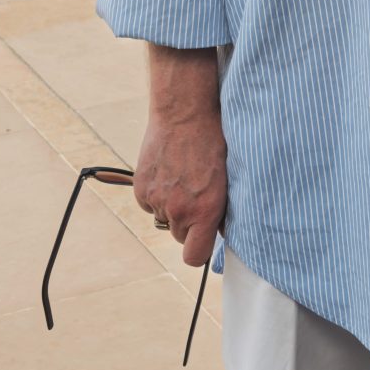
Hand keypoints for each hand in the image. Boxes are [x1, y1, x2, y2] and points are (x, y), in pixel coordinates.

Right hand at [133, 108, 226, 267]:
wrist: (184, 113)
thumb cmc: (214, 141)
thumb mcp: (228, 177)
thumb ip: (223, 208)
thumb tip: (222, 230)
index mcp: (205, 210)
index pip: (194, 257)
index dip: (198, 250)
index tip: (203, 240)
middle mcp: (179, 210)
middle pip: (180, 236)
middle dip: (188, 223)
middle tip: (197, 196)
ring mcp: (157, 200)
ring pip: (165, 219)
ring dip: (173, 207)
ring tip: (183, 178)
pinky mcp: (141, 189)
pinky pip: (150, 204)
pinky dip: (158, 194)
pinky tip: (169, 171)